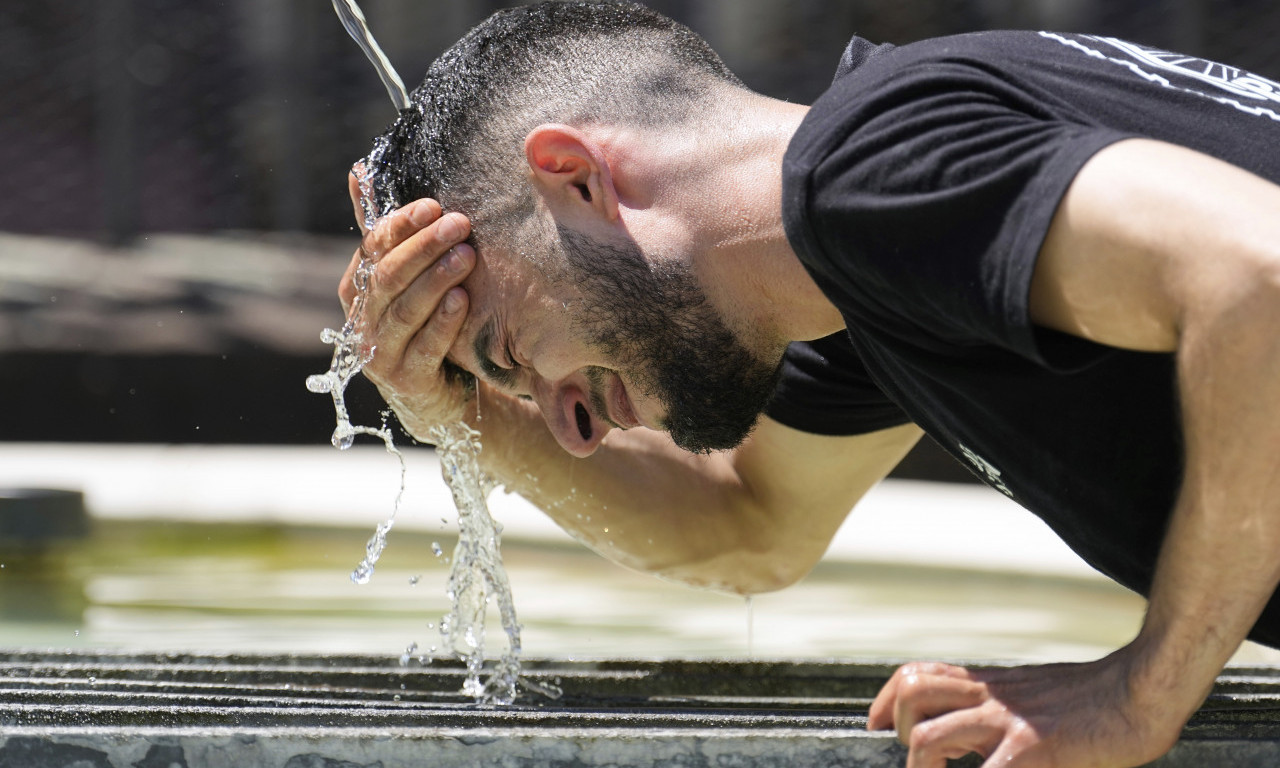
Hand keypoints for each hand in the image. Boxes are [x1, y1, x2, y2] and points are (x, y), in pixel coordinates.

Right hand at [339, 170, 475, 438]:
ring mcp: (381, 355)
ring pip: (406, 310)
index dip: (400, 226)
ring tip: (466, 256)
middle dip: (424, 248)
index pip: (373, 249)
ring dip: (436, 280)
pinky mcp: (407, 383)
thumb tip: (358, 169)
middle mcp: (362, 321)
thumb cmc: (422, 323)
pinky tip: (462, 300)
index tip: (432, 205)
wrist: (437, 393)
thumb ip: (385, 231)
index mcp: (357, 289)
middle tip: (459, 223)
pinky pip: (425, 349)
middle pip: (389, 277)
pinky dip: (443, 322)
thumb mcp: (405, 277)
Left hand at [866, 652, 1183, 766]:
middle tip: (918, 761)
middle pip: (910, 693)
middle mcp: (990, 696)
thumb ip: (999, 708)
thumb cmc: (1095, 703)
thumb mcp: (1033, 694)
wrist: (1142, 692)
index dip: (884, 699)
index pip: (917, 674)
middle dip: (896, 730)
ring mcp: (1007, 721)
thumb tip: (978, 738)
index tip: (873, 723)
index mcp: (989, 684)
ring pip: (927, 736)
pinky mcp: (1033, 748)